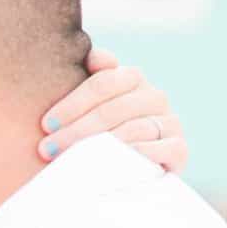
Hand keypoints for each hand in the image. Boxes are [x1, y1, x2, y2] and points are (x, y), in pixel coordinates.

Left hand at [38, 47, 187, 172]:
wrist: (133, 171)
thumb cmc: (102, 133)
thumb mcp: (91, 106)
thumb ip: (89, 79)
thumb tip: (91, 56)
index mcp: (132, 79)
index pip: (104, 82)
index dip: (73, 102)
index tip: (47, 123)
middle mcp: (154, 97)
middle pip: (114, 108)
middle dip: (77, 130)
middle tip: (48, 148)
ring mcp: (170, 122)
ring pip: (132, 129)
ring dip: (97, 147)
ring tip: (69, 161)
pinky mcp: (179, 149)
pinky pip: (160, 150)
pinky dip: (134, 157)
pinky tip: (108, 166)